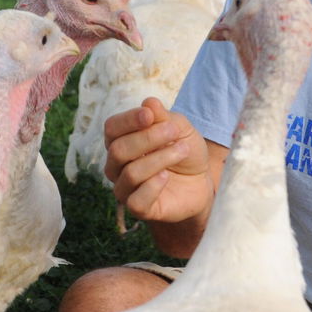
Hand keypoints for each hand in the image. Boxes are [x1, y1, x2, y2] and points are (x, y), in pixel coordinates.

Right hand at [104, 97, 214, 224]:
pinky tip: (167, 177)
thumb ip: (163, 117)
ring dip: (160, 158)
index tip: (149, 115)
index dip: (128, 120)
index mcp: (121, 141)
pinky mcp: (138, 208)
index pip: (111, 128)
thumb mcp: (180, 129)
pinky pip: (136, 200)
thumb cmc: (184, 150)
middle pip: (118, 150)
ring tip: (182, 151)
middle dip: (148, 138)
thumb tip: (149, 103)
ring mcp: (125, 188)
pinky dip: (153, 186)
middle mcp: (117, 165)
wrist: (200, 181)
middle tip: (174, 132)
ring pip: (131, 173)